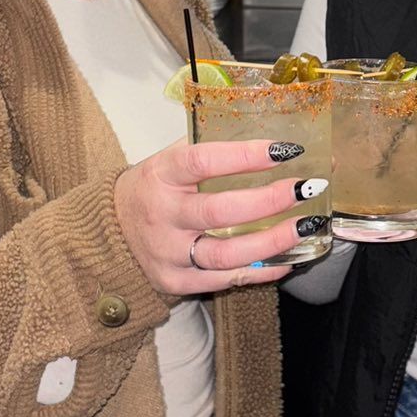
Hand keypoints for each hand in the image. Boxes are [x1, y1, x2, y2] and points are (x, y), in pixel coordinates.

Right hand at [116, 138, 321, 295]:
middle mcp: (162, 214)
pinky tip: (288, 259)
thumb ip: (209, 146)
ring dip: (273, 241)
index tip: (285, 150)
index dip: (245, 156)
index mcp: (160, 174)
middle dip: (269, 201)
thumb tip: (270, 135)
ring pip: (226, 254)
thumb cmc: (154, 189)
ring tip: (307, 226)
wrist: (110, 232)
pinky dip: (261, 270)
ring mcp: (168, 252)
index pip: (202, 161)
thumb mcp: (169, 160)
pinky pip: (225, 280)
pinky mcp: (175, 281)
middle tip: (306, 189)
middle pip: (219, 211)